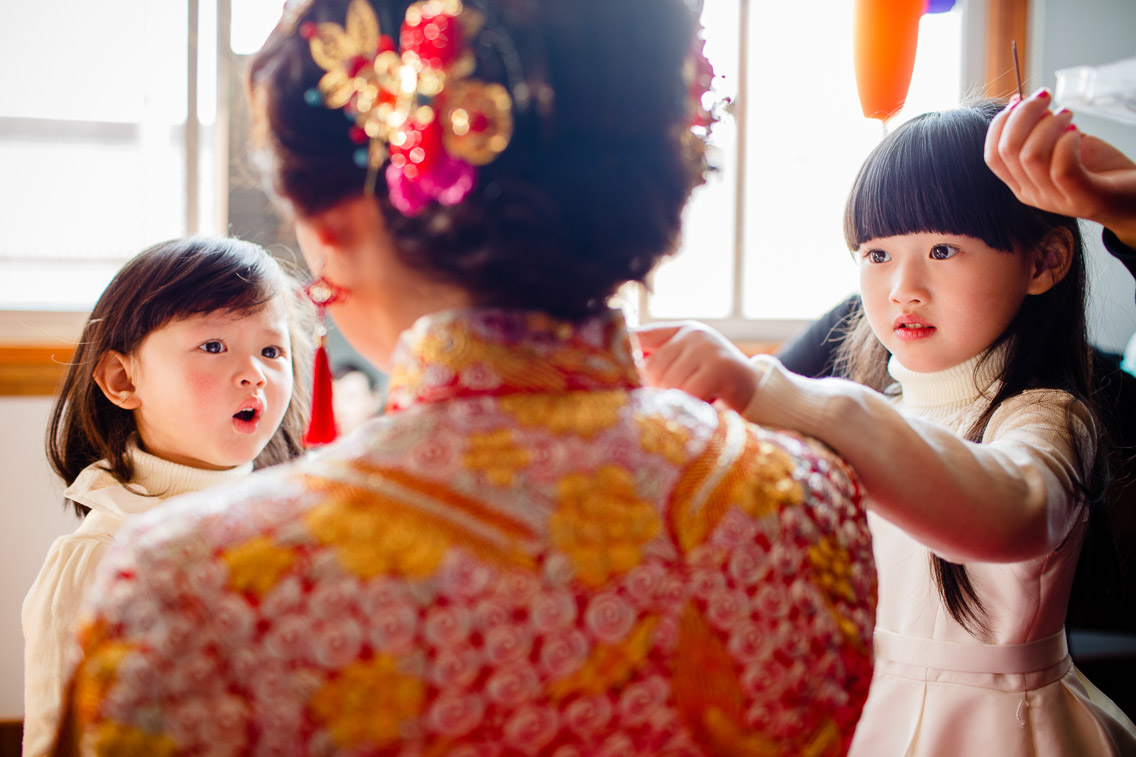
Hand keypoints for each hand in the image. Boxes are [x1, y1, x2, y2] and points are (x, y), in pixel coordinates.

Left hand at [632, 321, 759, 412]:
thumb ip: (660, 363)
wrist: (758, 392)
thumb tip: (621, 374)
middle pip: (653, 367)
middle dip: (656, 391)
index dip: (626, 360)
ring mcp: (708, 348)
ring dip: (677, 400)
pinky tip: (700, 407)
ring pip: (670, 382)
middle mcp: (694, 334)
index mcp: (681, 330)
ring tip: (691, 403)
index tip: (619, 380)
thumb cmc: (715, 384)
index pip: (639, 337)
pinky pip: (688, 392)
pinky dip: (690, 405)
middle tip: (671, 403)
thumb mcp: (687, 366)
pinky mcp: (719, 367)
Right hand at [985, 89, 1135, 247]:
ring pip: (1032, 156)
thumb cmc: (1097, 170)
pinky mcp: (1083, 198)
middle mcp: (1033, 195)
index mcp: (1021, 184)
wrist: (1133, 199)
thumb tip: (1022, 101)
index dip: (1000, 122)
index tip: (1020, 99)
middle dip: (1024, 113)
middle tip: (1046, 97)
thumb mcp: (1060, 148)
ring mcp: (1056, 200)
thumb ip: (1039, 133)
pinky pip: (1062, 168)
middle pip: (1009, 150)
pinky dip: (1068, 142)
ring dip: (1050, 124)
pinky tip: (1078, 133)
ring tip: (1068, 114)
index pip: (992, 155)